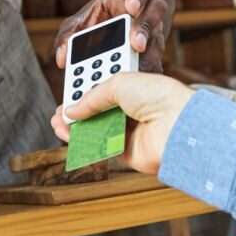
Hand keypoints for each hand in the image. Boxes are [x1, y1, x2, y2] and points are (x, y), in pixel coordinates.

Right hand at [51, 72, 193, 173]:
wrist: (177, 123)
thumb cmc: (159, 96)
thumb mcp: (119, 82)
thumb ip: (92, 96)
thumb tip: (72, 109)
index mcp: (137, 89)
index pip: (107, 89)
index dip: (87, 90)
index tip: (70, 90)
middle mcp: (135, 111)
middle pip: (100, 112)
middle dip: (78, 110)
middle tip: (61, 110)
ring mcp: (131, 132)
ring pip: (97, 130)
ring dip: (76, 127)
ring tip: (57, 122)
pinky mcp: (127, 152)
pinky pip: (100, 147)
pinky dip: (83, 142)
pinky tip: (68, 134)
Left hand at [54, 0, 170, 72]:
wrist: (111, 25)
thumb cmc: (97, 18)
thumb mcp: (80, 21)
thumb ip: (68, 36)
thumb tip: (62, 58)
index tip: (131, 7)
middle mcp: (147, 8)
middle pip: (155, 11)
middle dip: (145, 28)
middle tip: (135, 44)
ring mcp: (154, 29)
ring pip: (158, 37)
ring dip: (149, 54)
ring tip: (135, 68)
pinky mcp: (154, 50)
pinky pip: (157, 60)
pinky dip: (147, 71)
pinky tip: (137, 82)